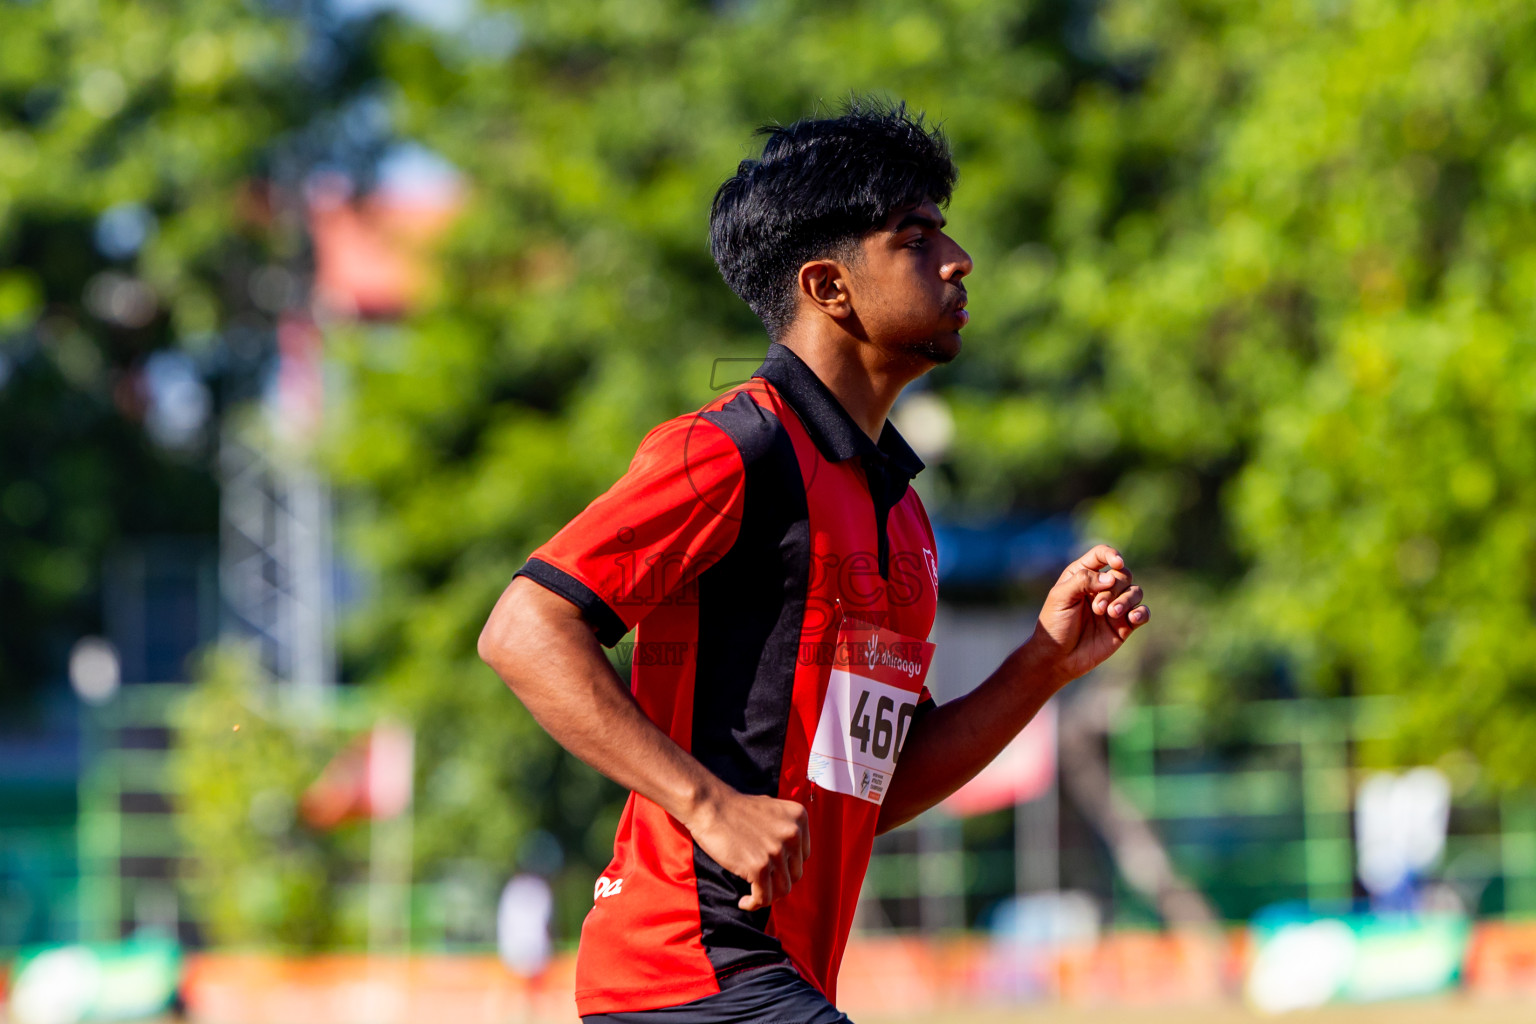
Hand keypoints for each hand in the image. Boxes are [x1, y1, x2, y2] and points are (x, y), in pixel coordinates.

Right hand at [686, 787, 809, 910]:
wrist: (710, 806)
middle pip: (795, 874)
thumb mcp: (772, 808)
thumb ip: (785, 828)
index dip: (787, 866)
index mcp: (799, 818)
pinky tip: (743, 901)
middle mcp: (793, 834)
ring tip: (753, 894)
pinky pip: (764, 898)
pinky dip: (754, 904)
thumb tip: (790, 856)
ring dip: (767, 896)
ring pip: (782, 890)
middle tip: (761, 883)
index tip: (772, 870)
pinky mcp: (759, 867)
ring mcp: (776, 851)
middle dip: (778, 882)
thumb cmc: (735, 809)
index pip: (803, 856)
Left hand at [1027, 544, 1149, 686]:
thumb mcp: (1061, 597)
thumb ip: (1083, 580)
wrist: (1058, 657)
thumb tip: (1110, 577)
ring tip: (1111, 614)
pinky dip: (1141, 613)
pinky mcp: (1124, 625)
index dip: (1112, 555)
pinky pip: (1142, 613)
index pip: (1102, 555)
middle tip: (1098, 608)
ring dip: (1126, 601)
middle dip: (1114, 589)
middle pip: (1122, 575)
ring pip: (1135, 591)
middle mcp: (1101, 588)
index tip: (1116, 563)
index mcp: (1083, 575)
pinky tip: (1132, 619)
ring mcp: (1114, 606)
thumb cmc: (1055, 624)